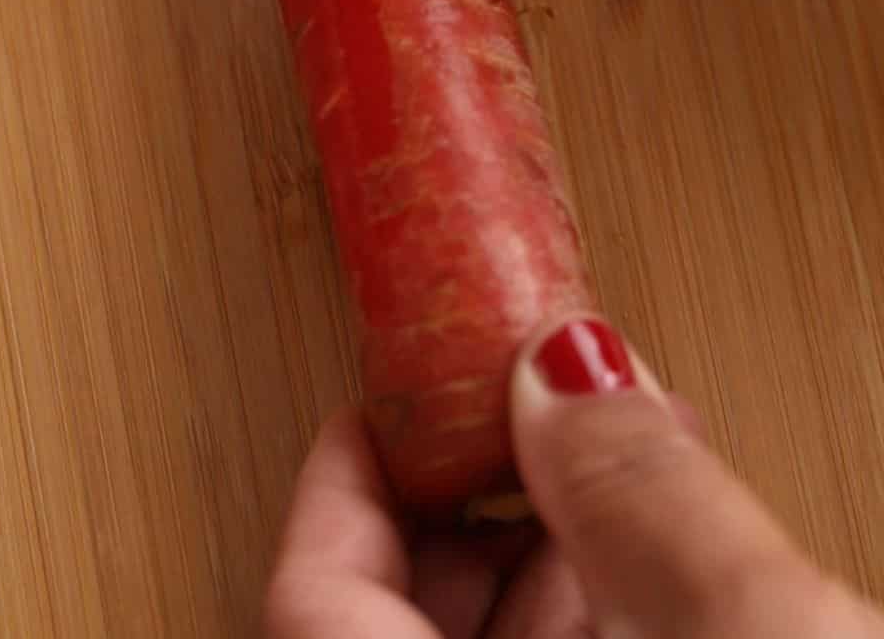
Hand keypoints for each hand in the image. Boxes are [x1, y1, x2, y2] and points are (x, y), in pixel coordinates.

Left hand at [264, 316, 883, 636]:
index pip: (307, 600)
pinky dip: (608, 624)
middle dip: (479, 501)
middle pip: (398, 615)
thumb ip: (650, 502)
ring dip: (556, 561)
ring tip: (630, 473)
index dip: (344, 474)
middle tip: (542, 411)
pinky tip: (671, 578)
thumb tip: (566, 365)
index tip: (393, 386)